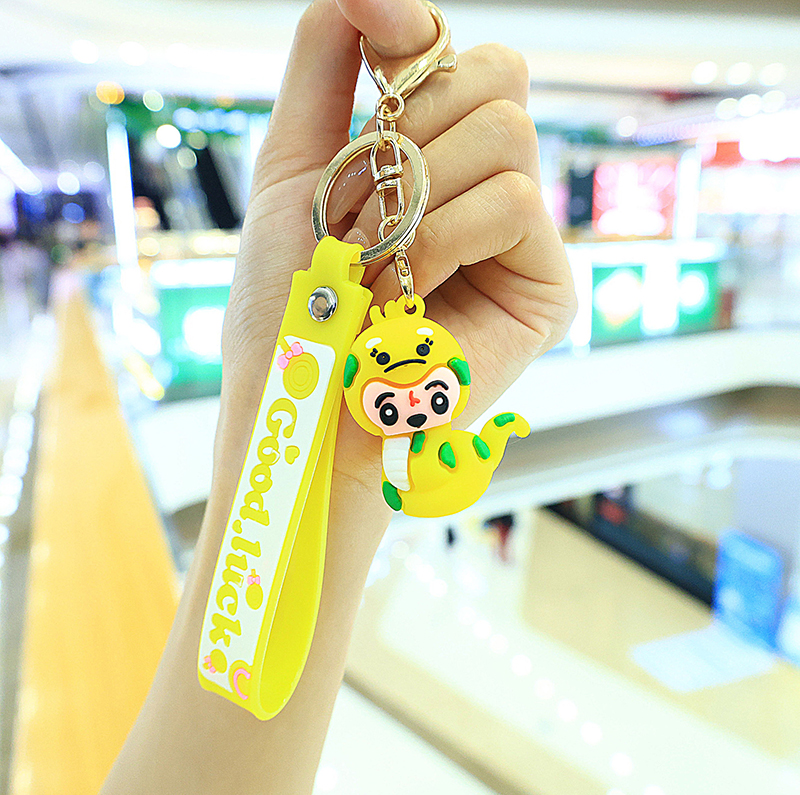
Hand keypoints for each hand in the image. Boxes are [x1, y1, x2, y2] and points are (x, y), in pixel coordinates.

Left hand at [222, 0, 575, 524]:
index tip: (373, 21)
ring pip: (509, 133)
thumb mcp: (295, 173)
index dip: (417, 34)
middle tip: (361, 209)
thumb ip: (325, 77)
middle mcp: (486, 189)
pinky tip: (413, 285)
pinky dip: (447, 235)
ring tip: (378, 259)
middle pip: (498, 77)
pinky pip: (516, 204)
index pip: (455, 60)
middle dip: (412, 129)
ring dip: (419, 193)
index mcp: (433, 160)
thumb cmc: (292, 301)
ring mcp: (523, 240)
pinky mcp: (549, 288)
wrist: (303, 397)